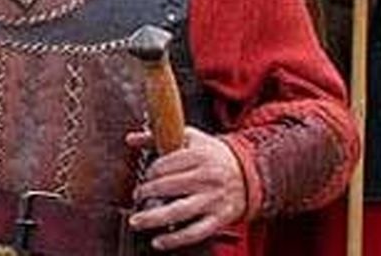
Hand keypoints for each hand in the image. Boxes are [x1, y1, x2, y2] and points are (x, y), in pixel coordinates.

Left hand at [124, 127, 245, 250]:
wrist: (249, 173)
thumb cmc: (213, 155)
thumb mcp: (190, 139)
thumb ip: (159, 138)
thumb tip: (131, 139)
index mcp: (199, 156)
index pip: (165, 165)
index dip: (150, 172)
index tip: (145, 177)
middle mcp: (206, 178)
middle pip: (168, 187)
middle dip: (146, 193)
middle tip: (137, 196)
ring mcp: (213, 200)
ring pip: (178, 211)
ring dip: (153, 218)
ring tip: (136, 221)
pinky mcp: (218, 219)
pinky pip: (194, 232)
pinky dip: (174, 239)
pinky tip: (158, 241)